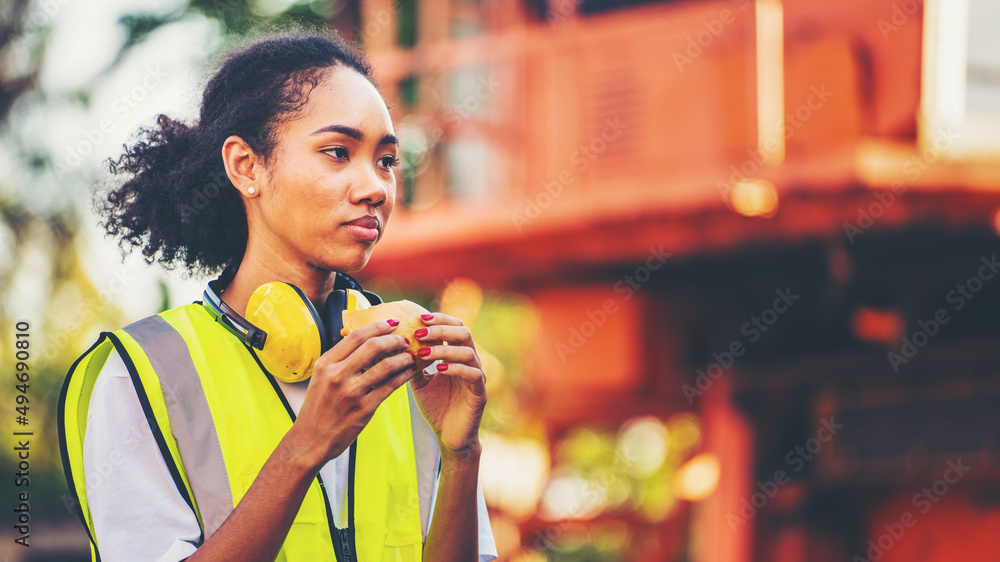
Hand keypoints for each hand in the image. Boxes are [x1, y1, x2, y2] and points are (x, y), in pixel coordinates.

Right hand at [289, 319, 416, 468]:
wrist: (311, 440)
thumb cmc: (318, 408)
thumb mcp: (321, 378)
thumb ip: (339, 360)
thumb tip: (363, 342)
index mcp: (326, 363)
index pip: (356, 336)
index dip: (377, 326)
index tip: (392, 323)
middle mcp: (337, 375)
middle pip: (373, 346)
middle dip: (394, 339)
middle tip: (404, 340)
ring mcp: (351, 392)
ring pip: (386, 365)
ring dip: (403, 358)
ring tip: (410, 356)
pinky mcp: (364, 408)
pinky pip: (390, 386)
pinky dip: (403, 376)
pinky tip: (409, 372)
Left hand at [409, 313, 486, 453]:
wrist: (449, 436)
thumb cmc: (436, 407)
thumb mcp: (419, 382)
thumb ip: (413, 363)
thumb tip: (395, 345)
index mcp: (456, 355)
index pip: (453, 327)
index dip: (439, 319)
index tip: (419, 318)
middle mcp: (470, 361)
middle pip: (463, 332)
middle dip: (441, 329)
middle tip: (420, 332)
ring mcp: (477, 375)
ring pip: (467, 351)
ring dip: (444, 348)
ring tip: (423, 352)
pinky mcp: (480, 392)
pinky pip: (473, 373)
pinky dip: (456, 368)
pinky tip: (439, 369)